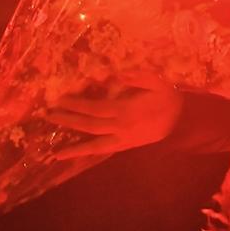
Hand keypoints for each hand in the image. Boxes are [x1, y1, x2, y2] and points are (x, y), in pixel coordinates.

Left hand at [46, 80, 184, 158]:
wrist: (181, 120)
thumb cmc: (167, 97)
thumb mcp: (156, 81)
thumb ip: (136, 77)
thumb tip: (115, 74)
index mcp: (126, 110)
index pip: (94, 108)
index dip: (76, 105)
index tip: (59, 100)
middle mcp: (120, 127)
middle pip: (89, 125)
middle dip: (67, 121)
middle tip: (47, 116)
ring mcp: (122, 139)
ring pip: (94, 145)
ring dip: (74, 148)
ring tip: (55, 153)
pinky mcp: (125, 146)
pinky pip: (103, 151)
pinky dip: (88, 154)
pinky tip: (74, 156)